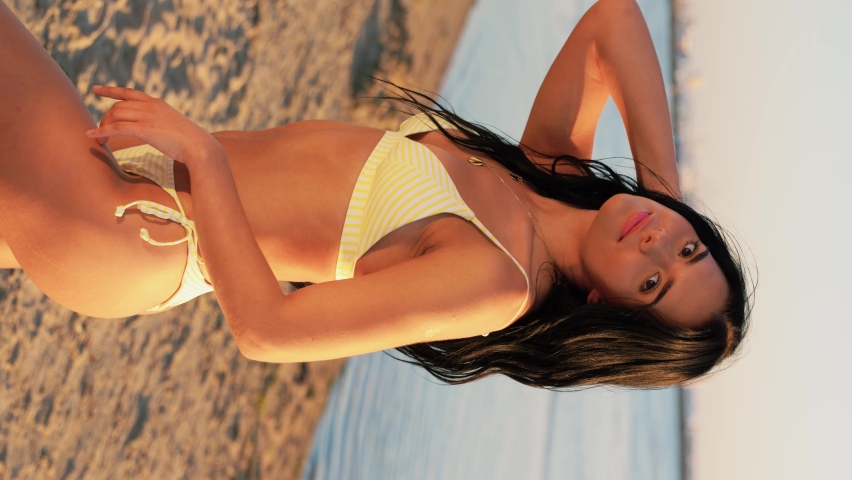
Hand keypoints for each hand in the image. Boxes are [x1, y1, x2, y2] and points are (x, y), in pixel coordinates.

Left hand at [86, 85, 219, 166]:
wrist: (199, 146)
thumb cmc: (190, 141)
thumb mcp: (174, 125)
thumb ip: (162, 122)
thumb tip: (158, 129)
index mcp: (156, 103)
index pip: (128, 92)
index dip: (110, 90)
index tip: (96, 89)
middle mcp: (149, 106)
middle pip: (118, 107)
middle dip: (105, 119)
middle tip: (100, 131)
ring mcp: (146, 116)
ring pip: (115, 116)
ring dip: (103, 127)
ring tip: (98, 140)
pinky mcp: (144, 129)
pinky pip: (117, 128)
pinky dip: (102, 131)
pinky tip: (93, 136)